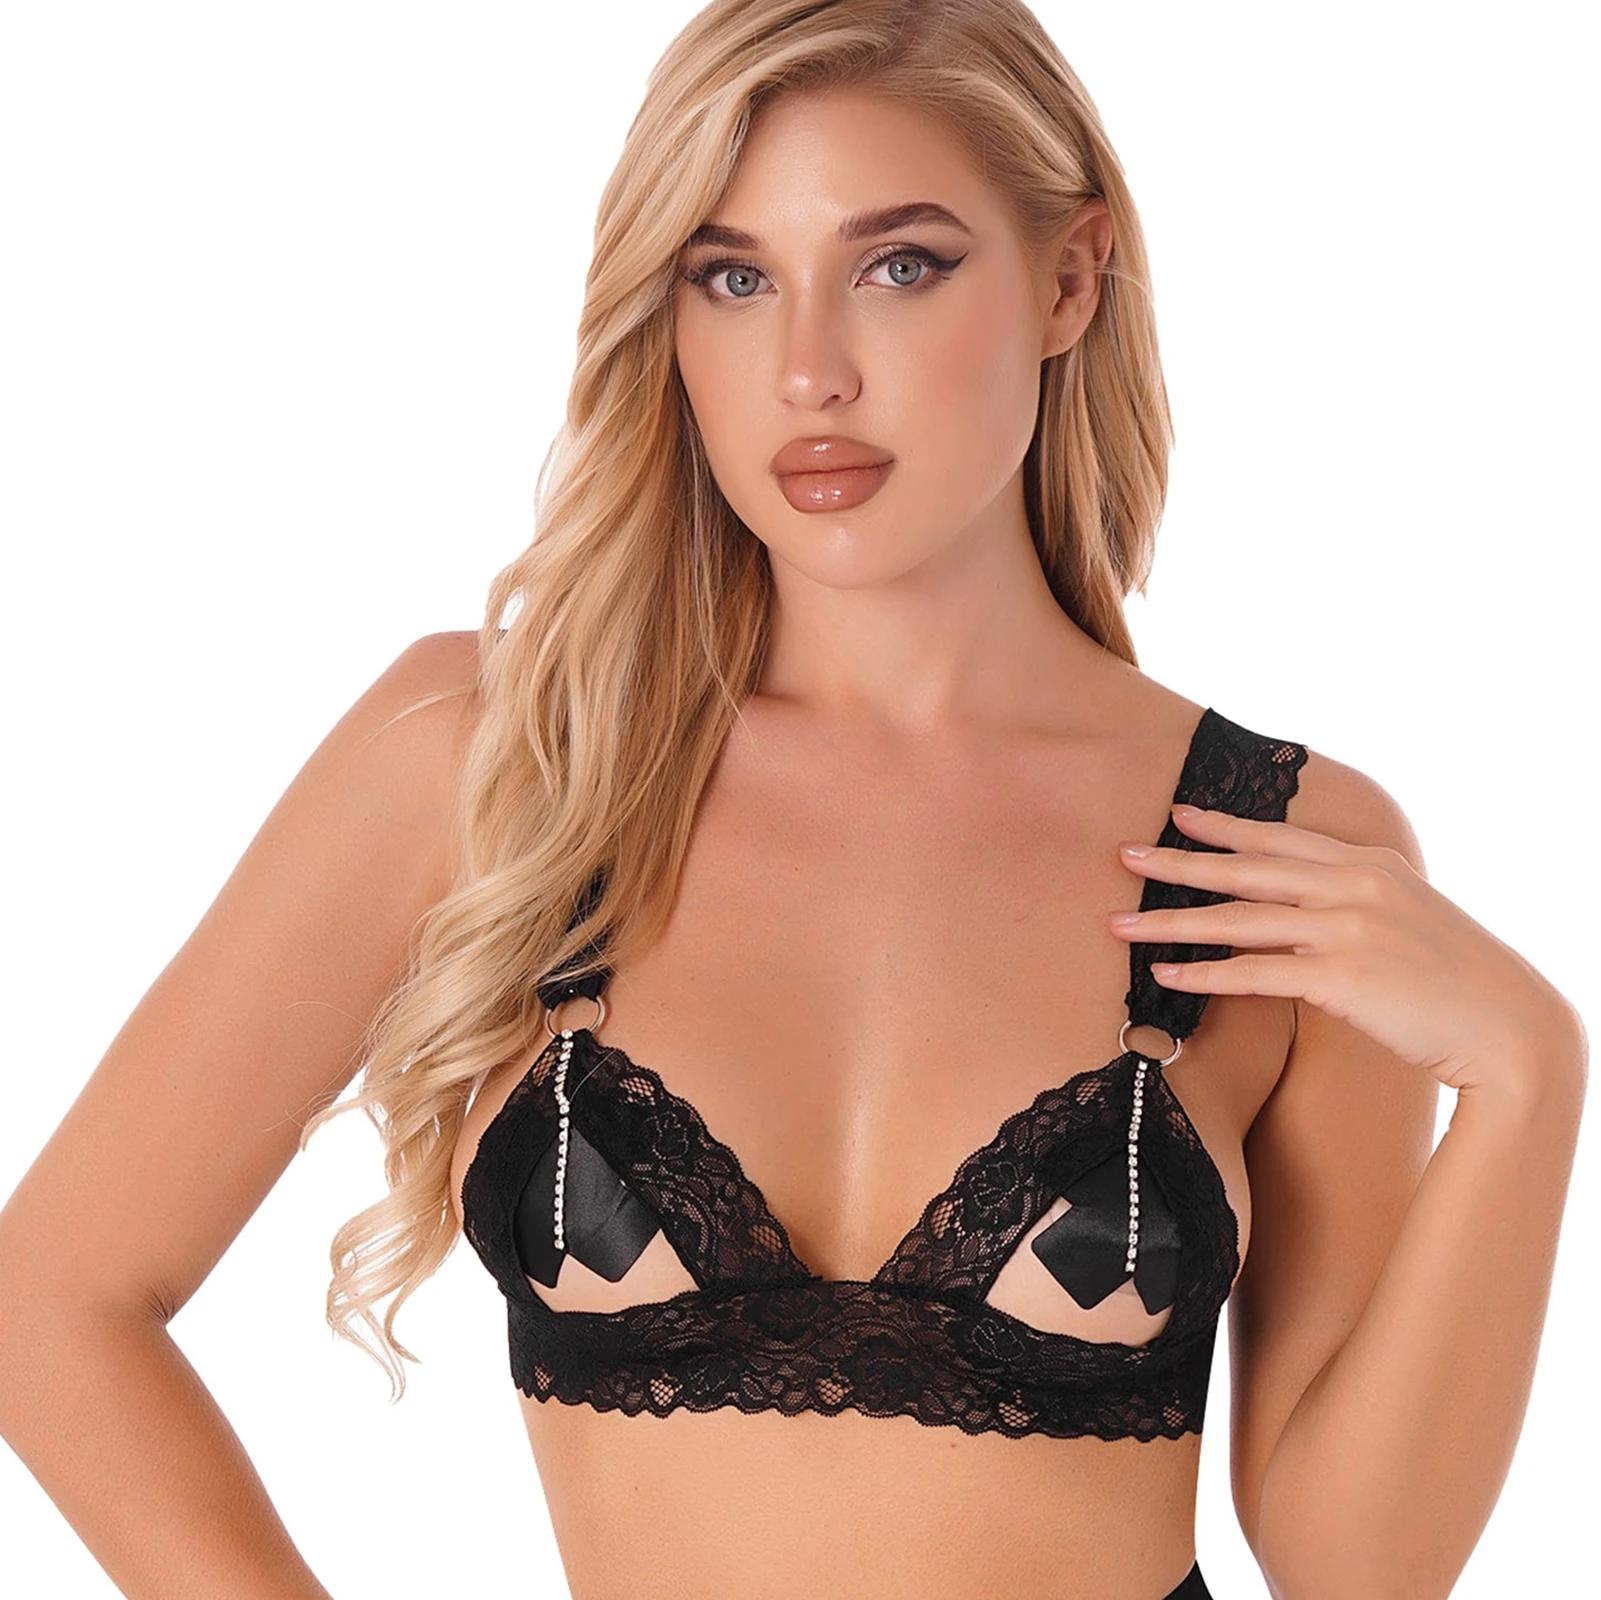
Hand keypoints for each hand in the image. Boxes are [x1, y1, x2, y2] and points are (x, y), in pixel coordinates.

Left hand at [1106, 803, 1583, 1100]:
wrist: (1510, 1028)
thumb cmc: (1456, 981)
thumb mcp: (1407, 918)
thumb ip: (1354, 903)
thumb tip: (1302, 911)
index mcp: (1369, 865)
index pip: (1282, 838)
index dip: (1226, 826)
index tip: (1178, 815)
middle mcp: (1354, 886)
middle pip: (1246, 868)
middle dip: (1179, 861)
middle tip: (1123, 855)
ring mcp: (1347, 928)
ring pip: (1238, 919)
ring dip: (1171, 921)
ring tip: (1118, 923)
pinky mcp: (1341, 978)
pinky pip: (1255, 973)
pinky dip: (1204, 973)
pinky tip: (1164, 975)